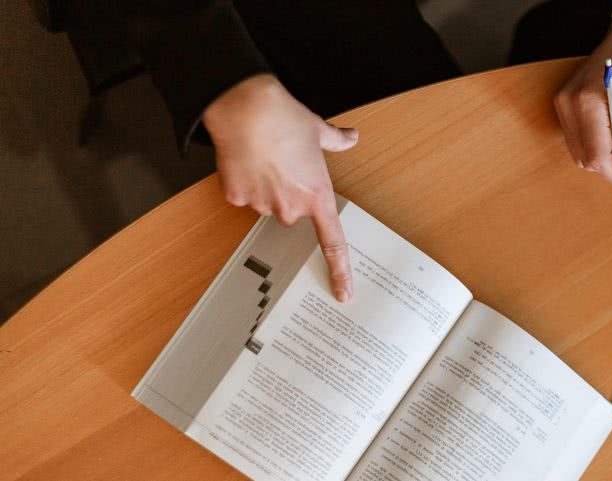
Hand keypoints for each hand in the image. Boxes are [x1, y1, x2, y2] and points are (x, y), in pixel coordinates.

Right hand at [203, 74, 356, 301]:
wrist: (247, 108)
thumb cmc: (285, 118)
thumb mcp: (319, 130)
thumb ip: (337, 141)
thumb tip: (351, 137)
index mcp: (317, 195)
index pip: (333, 243)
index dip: (340, 271)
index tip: (343, 292)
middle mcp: (292, 206)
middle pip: (291, 214)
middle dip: (288, 194)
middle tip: (284, 166)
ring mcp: (263, 204)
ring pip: (265, 205)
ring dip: (265, 188)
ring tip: (264, 157)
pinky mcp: (237, 198)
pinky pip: (242, 196)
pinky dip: (242, 182)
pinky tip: (244, 160)